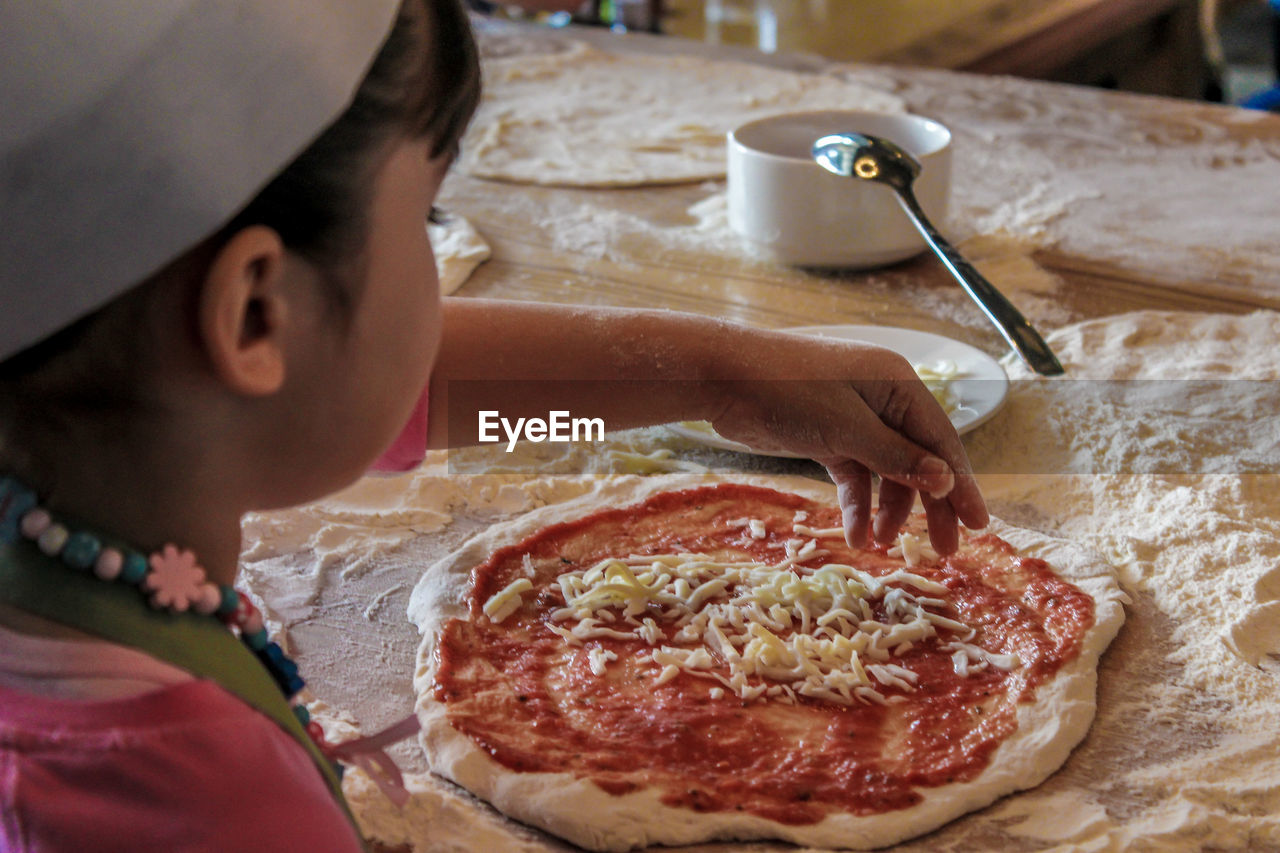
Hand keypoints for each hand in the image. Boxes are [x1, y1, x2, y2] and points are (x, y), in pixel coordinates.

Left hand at [706, 332, 986, 554]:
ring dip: (887, 508)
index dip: (961, 484)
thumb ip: (896, 456)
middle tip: (943, 550)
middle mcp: (881, 399)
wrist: (723, 377)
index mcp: (897, 384)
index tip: (979, 525)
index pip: (941, 440)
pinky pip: (853, 473)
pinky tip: (856, 534)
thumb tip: (946, 480)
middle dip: (929, 505)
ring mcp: (853, 417)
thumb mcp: (846, 428)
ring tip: (881, 545)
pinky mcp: (826, 435)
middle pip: (918, 458)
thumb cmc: (788, 391)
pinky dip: (856, 502)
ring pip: (885, 470)